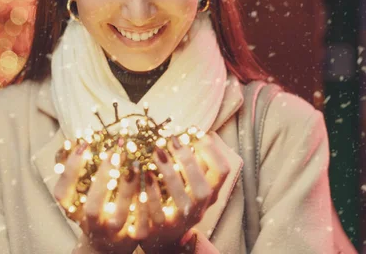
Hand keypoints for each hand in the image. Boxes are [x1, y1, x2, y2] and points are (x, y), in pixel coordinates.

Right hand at [54, 143, 147, 253]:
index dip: (72, 169)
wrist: (109, 245)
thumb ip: (79, 172)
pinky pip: (143, 219)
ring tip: (135, 163)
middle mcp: (92, 225)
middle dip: (104, 178)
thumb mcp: (81, 194)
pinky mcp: (135, 236)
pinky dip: (147, 198)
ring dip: (128, 187)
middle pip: (93, 207)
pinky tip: (150, 176)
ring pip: (121, 214)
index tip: (84, 145)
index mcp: (74, 211)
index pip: (63, 193)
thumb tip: (77, 141)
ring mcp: (114, 233)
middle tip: (115, 151)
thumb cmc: (95, 210)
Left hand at [140, 134, 229, 252]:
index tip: (196, 133)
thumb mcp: (191, 181)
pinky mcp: (161, 228)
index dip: (212, 150)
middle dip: (188, 161)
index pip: (223, 171)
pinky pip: (157, 211)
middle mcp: (200, 208)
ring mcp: (182, 221)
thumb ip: (194, 161)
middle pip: (203, 188)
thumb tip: (193, 129)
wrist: (161, 235)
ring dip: (169, 173)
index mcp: (210, 192)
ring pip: (182, 200)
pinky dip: (151, 192)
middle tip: (171, 140)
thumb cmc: (177, 198)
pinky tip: (143, 174)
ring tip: (156, 152)